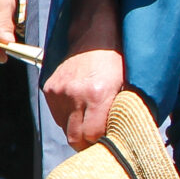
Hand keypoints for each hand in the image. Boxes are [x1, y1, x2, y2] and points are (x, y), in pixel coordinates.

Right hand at [44, 0, 124, 147]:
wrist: (94, 32)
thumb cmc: (118, 59)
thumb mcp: (130, 83)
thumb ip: (126, 111)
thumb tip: (127, 138)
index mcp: (99, 95)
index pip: (92, 136)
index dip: (101, 145)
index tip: (109, 146)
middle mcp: (75, 95)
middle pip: (75, 138)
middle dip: (87, 144)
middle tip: (99, 142)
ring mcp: (59, 91)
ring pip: (64, 128)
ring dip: (77, 129)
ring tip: (92, 120)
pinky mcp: (49, 88)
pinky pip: (57, 114)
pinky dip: (68, 116)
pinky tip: (81, 107)